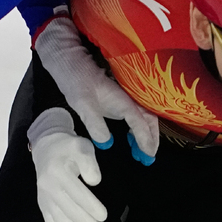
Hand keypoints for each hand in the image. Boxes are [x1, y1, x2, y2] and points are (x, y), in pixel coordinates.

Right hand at [29, 107, 106, 221]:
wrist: (46, 147)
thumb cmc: (69, 147)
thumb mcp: (81, 146)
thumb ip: (89, 162)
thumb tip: (94, 181)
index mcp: (58, 171)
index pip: (77, 192)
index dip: (90, 206)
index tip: (104, 216)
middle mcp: (48, 186)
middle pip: (68, 210)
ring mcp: (44, 196)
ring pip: (59, 219)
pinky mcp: (42, 203)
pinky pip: (48, 221)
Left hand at [36, 15, 158, 162]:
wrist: (70, 62)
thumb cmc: (76, 80)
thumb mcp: (82, 103)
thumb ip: (94, 123)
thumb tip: (106, 143)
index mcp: (123, 100)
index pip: (141, 123)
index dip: (146, 140)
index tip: (147, 156)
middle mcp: (129, 98)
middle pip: (149, 121)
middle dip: (151, 140)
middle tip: (147, 159)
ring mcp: (126, 98)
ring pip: (145, 117)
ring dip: (146, 135)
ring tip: (141, 154)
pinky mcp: (120, 98)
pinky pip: (136, 115)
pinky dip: (138, 128)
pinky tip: (131, 138)